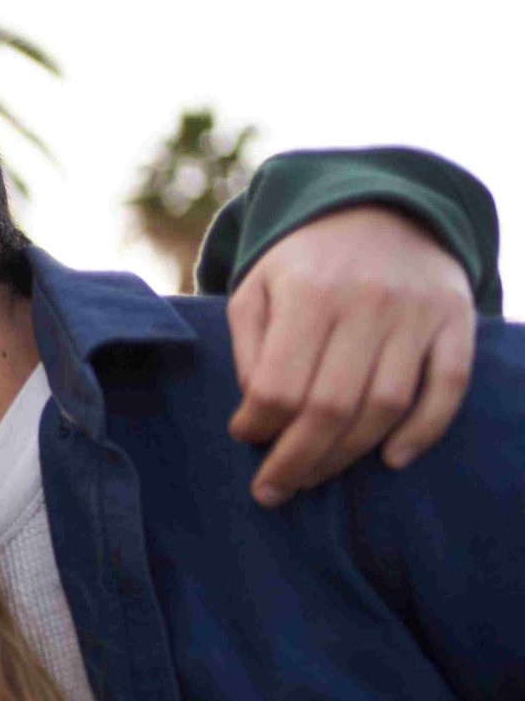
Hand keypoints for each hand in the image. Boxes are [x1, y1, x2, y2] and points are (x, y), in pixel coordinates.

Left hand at [226, 204, 475, 503]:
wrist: (380, 210)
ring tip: (314, 477)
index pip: (281, 385)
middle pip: (332, 407)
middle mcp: (368, 302)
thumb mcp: (257, 289)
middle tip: (273, 490)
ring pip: (386, 406)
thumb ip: (250, 350)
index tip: (244, 437)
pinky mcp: (456, 321)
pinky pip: (449, 386)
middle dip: (297, 460)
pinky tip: (390, 460)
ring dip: (348, 456)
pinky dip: (424, 431)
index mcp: (309, 292)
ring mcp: (418, 313)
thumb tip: (259, 412)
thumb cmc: (305, 264)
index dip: (258, 425)